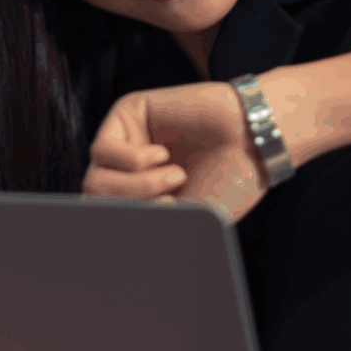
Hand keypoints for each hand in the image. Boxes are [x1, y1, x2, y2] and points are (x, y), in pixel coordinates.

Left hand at [82, 81, 268, 223]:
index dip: (125, 226)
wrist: (255, 145)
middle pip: (96, 200)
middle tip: (171, 201)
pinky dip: (132, 160)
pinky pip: (102, 149)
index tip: (165, 220)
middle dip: (133, 205)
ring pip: (96, 178)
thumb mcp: (186, 217)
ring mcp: (127, 142)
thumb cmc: (230, 182)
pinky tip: (162, 154)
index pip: (104, 218)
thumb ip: (147, 224)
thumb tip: (107, 235)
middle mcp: (130, 171)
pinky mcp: (128, 114)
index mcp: (142, 197)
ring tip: (175, 176)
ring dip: (136, 184)